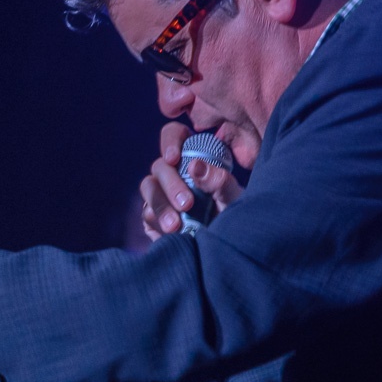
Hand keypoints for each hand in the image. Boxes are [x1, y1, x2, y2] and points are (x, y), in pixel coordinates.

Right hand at [140, 122, 244, 240]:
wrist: (226, 246)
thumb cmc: (233, 214)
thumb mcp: (233, 197)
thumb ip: (219, 180)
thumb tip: (194, 166)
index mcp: (192, 156)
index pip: (173, 135)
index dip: (170, 141)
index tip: (174, 158)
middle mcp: (172, 172)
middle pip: (160, 166)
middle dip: (171, 184)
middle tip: (186, 204)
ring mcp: (159, 193)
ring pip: (148, 188)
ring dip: (160, 205)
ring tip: (175, 226)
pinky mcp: (152, 216)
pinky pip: (147, 214)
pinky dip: (158, 223)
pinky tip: (172, 234)